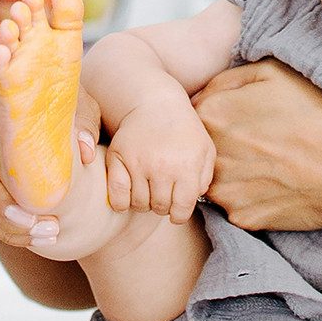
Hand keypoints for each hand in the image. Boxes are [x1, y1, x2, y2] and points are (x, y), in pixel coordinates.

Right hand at [0, 82, 99, 246]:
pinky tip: (41, 235)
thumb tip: (85, 149)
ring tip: (51, 235)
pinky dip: (10, 227)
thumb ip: (84, 123)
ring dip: (10, 227)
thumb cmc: (66, 104)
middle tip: (48, 230)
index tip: (27, 213)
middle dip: (5, 217)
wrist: (57, 108)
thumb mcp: (80, 105)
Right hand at [105, 104, 214, 222]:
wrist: (157, 105)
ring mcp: (138, 163)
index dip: (179, 215)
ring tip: (149, 191)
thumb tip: (193, 200)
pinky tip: (129, 196)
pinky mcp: (118, 158)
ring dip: (144, 203)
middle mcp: (162, 167)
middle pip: (160, 207)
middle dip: (163, 206)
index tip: (177, 212)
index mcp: (187, 167)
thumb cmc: (185, 131)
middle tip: (163, 195)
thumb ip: (205, 178)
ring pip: (139, 204)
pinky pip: (116, 195)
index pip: (181, 208)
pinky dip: (121, 202)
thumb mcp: (205, 151)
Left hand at [193, 59, 321, 231]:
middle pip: (204, 149)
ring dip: (236, 172)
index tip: (245, 119)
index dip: (221, 115)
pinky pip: (238, 204)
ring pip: (217, 179)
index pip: (193, 114)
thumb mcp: (276, 73)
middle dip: (226, 145)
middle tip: (263, 142)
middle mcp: (209, 154)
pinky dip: (254, 196)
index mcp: (212, 114)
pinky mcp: (241, 217)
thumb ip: (228, 78)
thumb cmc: (320, 115)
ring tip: (274, 164)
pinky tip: (280, 185)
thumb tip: (204, 92)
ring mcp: (223, 190)